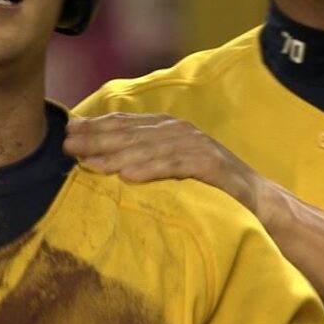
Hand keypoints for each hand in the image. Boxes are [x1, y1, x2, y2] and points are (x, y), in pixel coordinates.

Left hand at [64, 112, 269, 218]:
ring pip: (148, 148)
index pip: (124, 123)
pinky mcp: (210, 164)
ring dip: (116, 154)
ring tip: (90, 163)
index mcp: (166, 127)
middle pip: (131, 133)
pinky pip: (175, 165)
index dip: (94, 126)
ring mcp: (195, 145)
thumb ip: (139, 155)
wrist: (256, 200)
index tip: (67, 134)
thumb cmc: (205, 184)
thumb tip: (94, 155)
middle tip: (68, 146)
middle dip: (96, 138)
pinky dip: (151, 169)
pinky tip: (129, 176)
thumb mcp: (168, 165)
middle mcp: (178, 130)